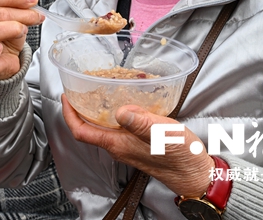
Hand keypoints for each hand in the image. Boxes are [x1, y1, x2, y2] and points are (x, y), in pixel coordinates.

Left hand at [62, 96, 214, 198]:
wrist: (196, 175)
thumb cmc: (181, 157)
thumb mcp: (162, 133)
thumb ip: (141, 122)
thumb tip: (120, 111)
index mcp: (118, 144)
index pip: (81, 131)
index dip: (69, 114)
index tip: (66, 97)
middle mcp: (118, 147)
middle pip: (89, 128)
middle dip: (82, 108)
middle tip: (82, 88)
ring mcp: (127, 147)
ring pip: (103, 127)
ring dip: (98, 110)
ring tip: (101, 90)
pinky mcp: (137, 145)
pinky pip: (118, 128)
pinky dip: (115, 113)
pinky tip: (127, 102)